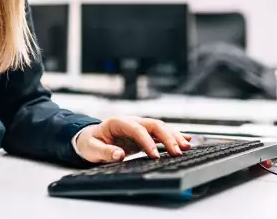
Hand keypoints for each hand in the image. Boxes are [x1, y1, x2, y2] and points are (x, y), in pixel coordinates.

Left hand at [74, 117, 192, 163]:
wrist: (90, 137)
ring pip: (160, 127)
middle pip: (153, 125)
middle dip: (167, 137)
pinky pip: (161, 134)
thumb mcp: (91, 149)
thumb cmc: (89, 142)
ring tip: (186, 146)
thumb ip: (104, 152)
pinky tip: (186, 141)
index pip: (137, 129)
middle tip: (178, 152)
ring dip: (174, 136)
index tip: (155, 156)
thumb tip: (119, 155)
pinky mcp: (144, 134)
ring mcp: (139, 126)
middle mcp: (132, 121)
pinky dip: (174, 136)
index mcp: (118, 122)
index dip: (148, 142)